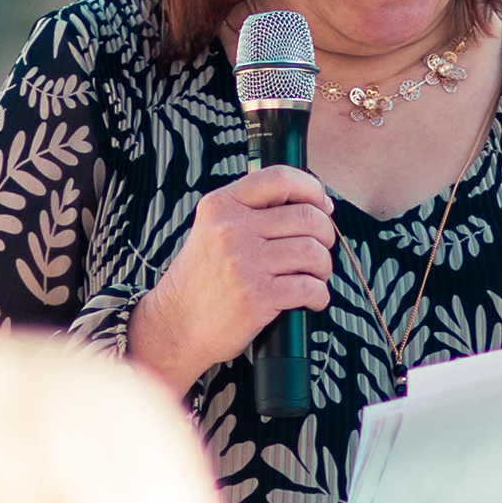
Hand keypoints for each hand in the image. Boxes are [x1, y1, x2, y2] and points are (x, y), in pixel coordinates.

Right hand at [129, 166, 334, 390]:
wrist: (176, 324)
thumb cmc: (201, 280)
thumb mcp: (212, 230)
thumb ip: (250, 211)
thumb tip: (312, 203)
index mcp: (222, 206)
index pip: (280, 178)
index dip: (312, 189)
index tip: (322, 205)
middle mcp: (232, 229)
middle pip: (307, 217)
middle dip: (325, 235)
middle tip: (319, 250)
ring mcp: (244, 263)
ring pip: (314, 252)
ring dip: (323, 267)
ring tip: (314, 276)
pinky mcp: (257, 297)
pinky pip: (310, 287)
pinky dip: (319, 295)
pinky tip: (311, 299)